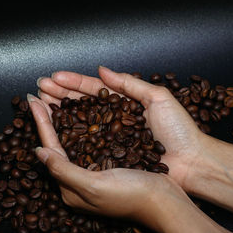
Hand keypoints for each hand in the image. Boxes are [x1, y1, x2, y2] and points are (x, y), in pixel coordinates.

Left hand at [27, 93, 193, 232]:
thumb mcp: (92, 186)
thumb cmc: (132, 196)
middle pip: (59, 143)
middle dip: (50, 118)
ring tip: (56, 99)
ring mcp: (94, 173)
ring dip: (64, 119)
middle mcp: (79, 180)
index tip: (33, 100)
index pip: (50, 148)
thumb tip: (39, 152)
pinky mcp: (109, 167)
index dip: (41, 122)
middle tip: (42, 95)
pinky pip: (90, 142)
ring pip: (73, 140)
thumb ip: (63, 170)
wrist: (165, 202)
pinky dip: (83, 125)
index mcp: (71, 188)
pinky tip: (82, 114)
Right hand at [36, 66, 206, 188]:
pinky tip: (56, 130)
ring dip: (60, 112)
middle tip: (40, 88)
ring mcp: (110, 139)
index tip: (53, 78)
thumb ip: (129, 83)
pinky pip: (87, 145)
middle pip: (82, 104)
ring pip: (80, 122)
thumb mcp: (158, 98)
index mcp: (124, 103)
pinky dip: (71, 137)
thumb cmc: (179, 131)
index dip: (73, 83)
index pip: (94, 90)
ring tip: (42, 103)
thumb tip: (101, 69)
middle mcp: (113, 120)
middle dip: (61, 95)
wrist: (192, 163)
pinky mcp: (110, 157)